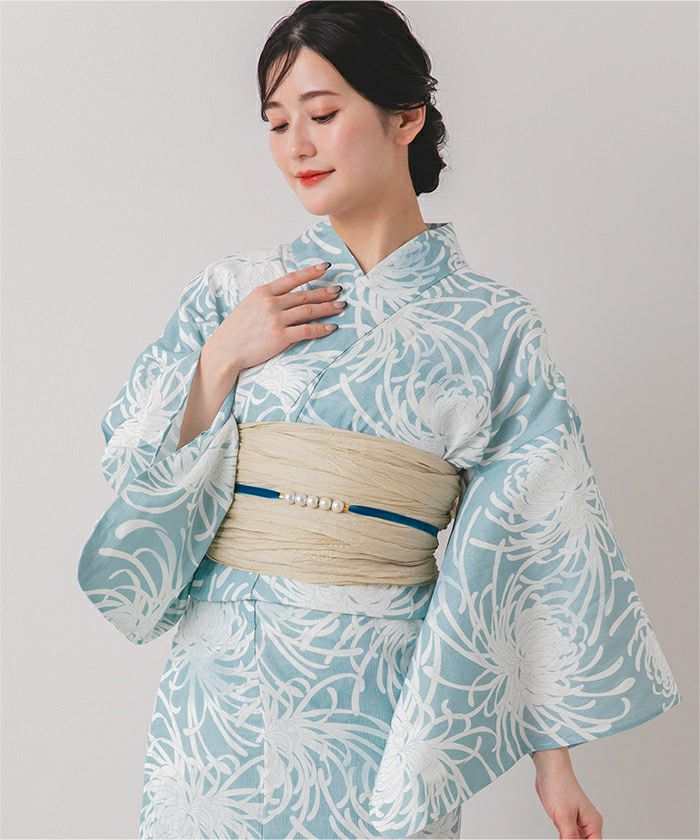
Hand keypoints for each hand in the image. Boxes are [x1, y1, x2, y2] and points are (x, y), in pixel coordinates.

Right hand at [204, 262, 344, 373]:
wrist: (224, 351)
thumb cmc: (235, 331)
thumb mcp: (248, 306)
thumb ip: (266, 298)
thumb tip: (285, 295)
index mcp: (262, 292)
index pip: (292, 278)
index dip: (311, 272)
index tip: (325, 267)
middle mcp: (270, 303)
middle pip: (304, 295)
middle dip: (324, 292)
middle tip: (339, 290)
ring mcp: (276, 320)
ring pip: (308, 310)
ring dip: (327, 308)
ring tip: (340, 306)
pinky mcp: (280, 337)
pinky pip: (307, 330)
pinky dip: (321, 328)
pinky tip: (331, 327)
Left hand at [533, 748, 603, 838]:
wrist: (549, 768)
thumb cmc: (559, 784)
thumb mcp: (564, 816)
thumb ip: (570, 837)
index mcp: (593, 823)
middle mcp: (588, 823)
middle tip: (563, 837)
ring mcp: (577, 821)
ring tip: (561, 833)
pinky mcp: (567, 818)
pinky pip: (568, 836)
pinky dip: (563, 839)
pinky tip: (559, 836)